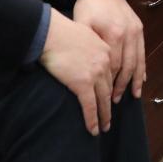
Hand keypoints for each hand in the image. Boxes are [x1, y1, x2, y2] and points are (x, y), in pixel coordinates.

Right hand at [39, 9, 113, 133]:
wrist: (51, 33)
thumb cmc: (60, 32)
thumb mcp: (83, 36)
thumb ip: (87, 48)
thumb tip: (81, 56)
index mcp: (106, 50)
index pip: (111, 74)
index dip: (110, 88)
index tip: (110, 97)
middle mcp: (104, 63)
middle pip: (109, 89)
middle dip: (109, 105)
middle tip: (109, 118)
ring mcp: (95, 74)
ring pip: (102, 100)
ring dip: (103, 116)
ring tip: (103, 127)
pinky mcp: (82, 84)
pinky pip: (90, 106)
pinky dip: (92, 119)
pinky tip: (93, 129)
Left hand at [73, 0, 145, 102]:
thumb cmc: (88, 6)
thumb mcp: (82, 24)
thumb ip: (88, 46)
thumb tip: (91, 69)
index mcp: (113, 34)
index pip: (114, 65)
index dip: (109, 83)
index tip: (104, 96)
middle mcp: (128, 34)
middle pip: (127, 66)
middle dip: (122, 85)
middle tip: (115, 101)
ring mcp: (136, 31)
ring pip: (138, 61)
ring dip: (135, 79)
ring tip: (134, 94)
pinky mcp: (139, 29)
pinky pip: (142, 52)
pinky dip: (143, 66)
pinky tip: (142, 79)